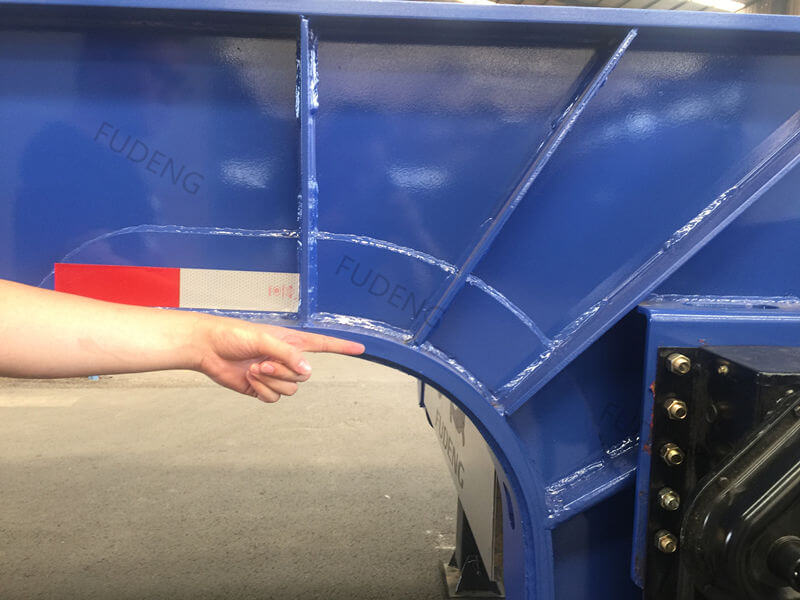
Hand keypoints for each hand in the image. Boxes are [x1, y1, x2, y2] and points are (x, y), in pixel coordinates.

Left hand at [195, 315, 364, 402]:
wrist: (208, 348)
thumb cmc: (233, 334)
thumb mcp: (264, 339)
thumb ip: (288, 354)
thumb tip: (307, 371)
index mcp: (291, 341)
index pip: (324, 344)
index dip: (343, 346)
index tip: (361, 348)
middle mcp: (286, 358)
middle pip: (304, 375)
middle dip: (284, 372)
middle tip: (263, 363)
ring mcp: (275, 374)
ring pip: (290, 389)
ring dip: (271, 382)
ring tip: (253, 369)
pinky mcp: (262, 388)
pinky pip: (274, 398)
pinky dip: (262, 391)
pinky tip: (249, 380)